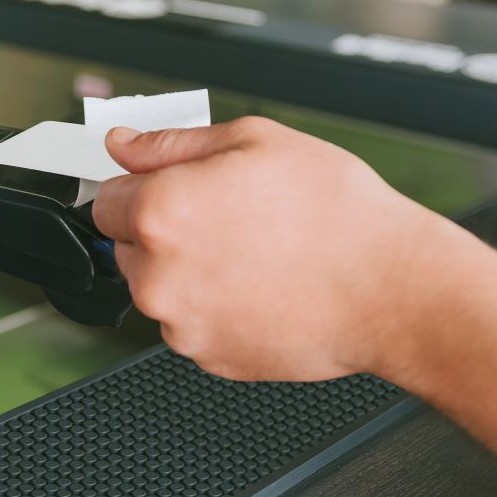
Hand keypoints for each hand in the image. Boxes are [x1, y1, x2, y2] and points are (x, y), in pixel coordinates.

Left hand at [93, 116, 454, 380]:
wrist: (392, 290)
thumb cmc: (336, 212)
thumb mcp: (253, 140)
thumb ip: (170, 142)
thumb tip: (123, 143)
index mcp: (159, 212)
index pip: (103, 199)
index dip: (138, 188)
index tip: (166, 188)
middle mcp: (157, 275)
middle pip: (126, 246)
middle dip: (160, 229)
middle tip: (223, 217)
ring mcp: (180, 323)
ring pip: (159, 287)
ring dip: (185, 270)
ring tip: (249, 252)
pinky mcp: (207, 356)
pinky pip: (190, 322)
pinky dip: (212, 306)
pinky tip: (258, 285)